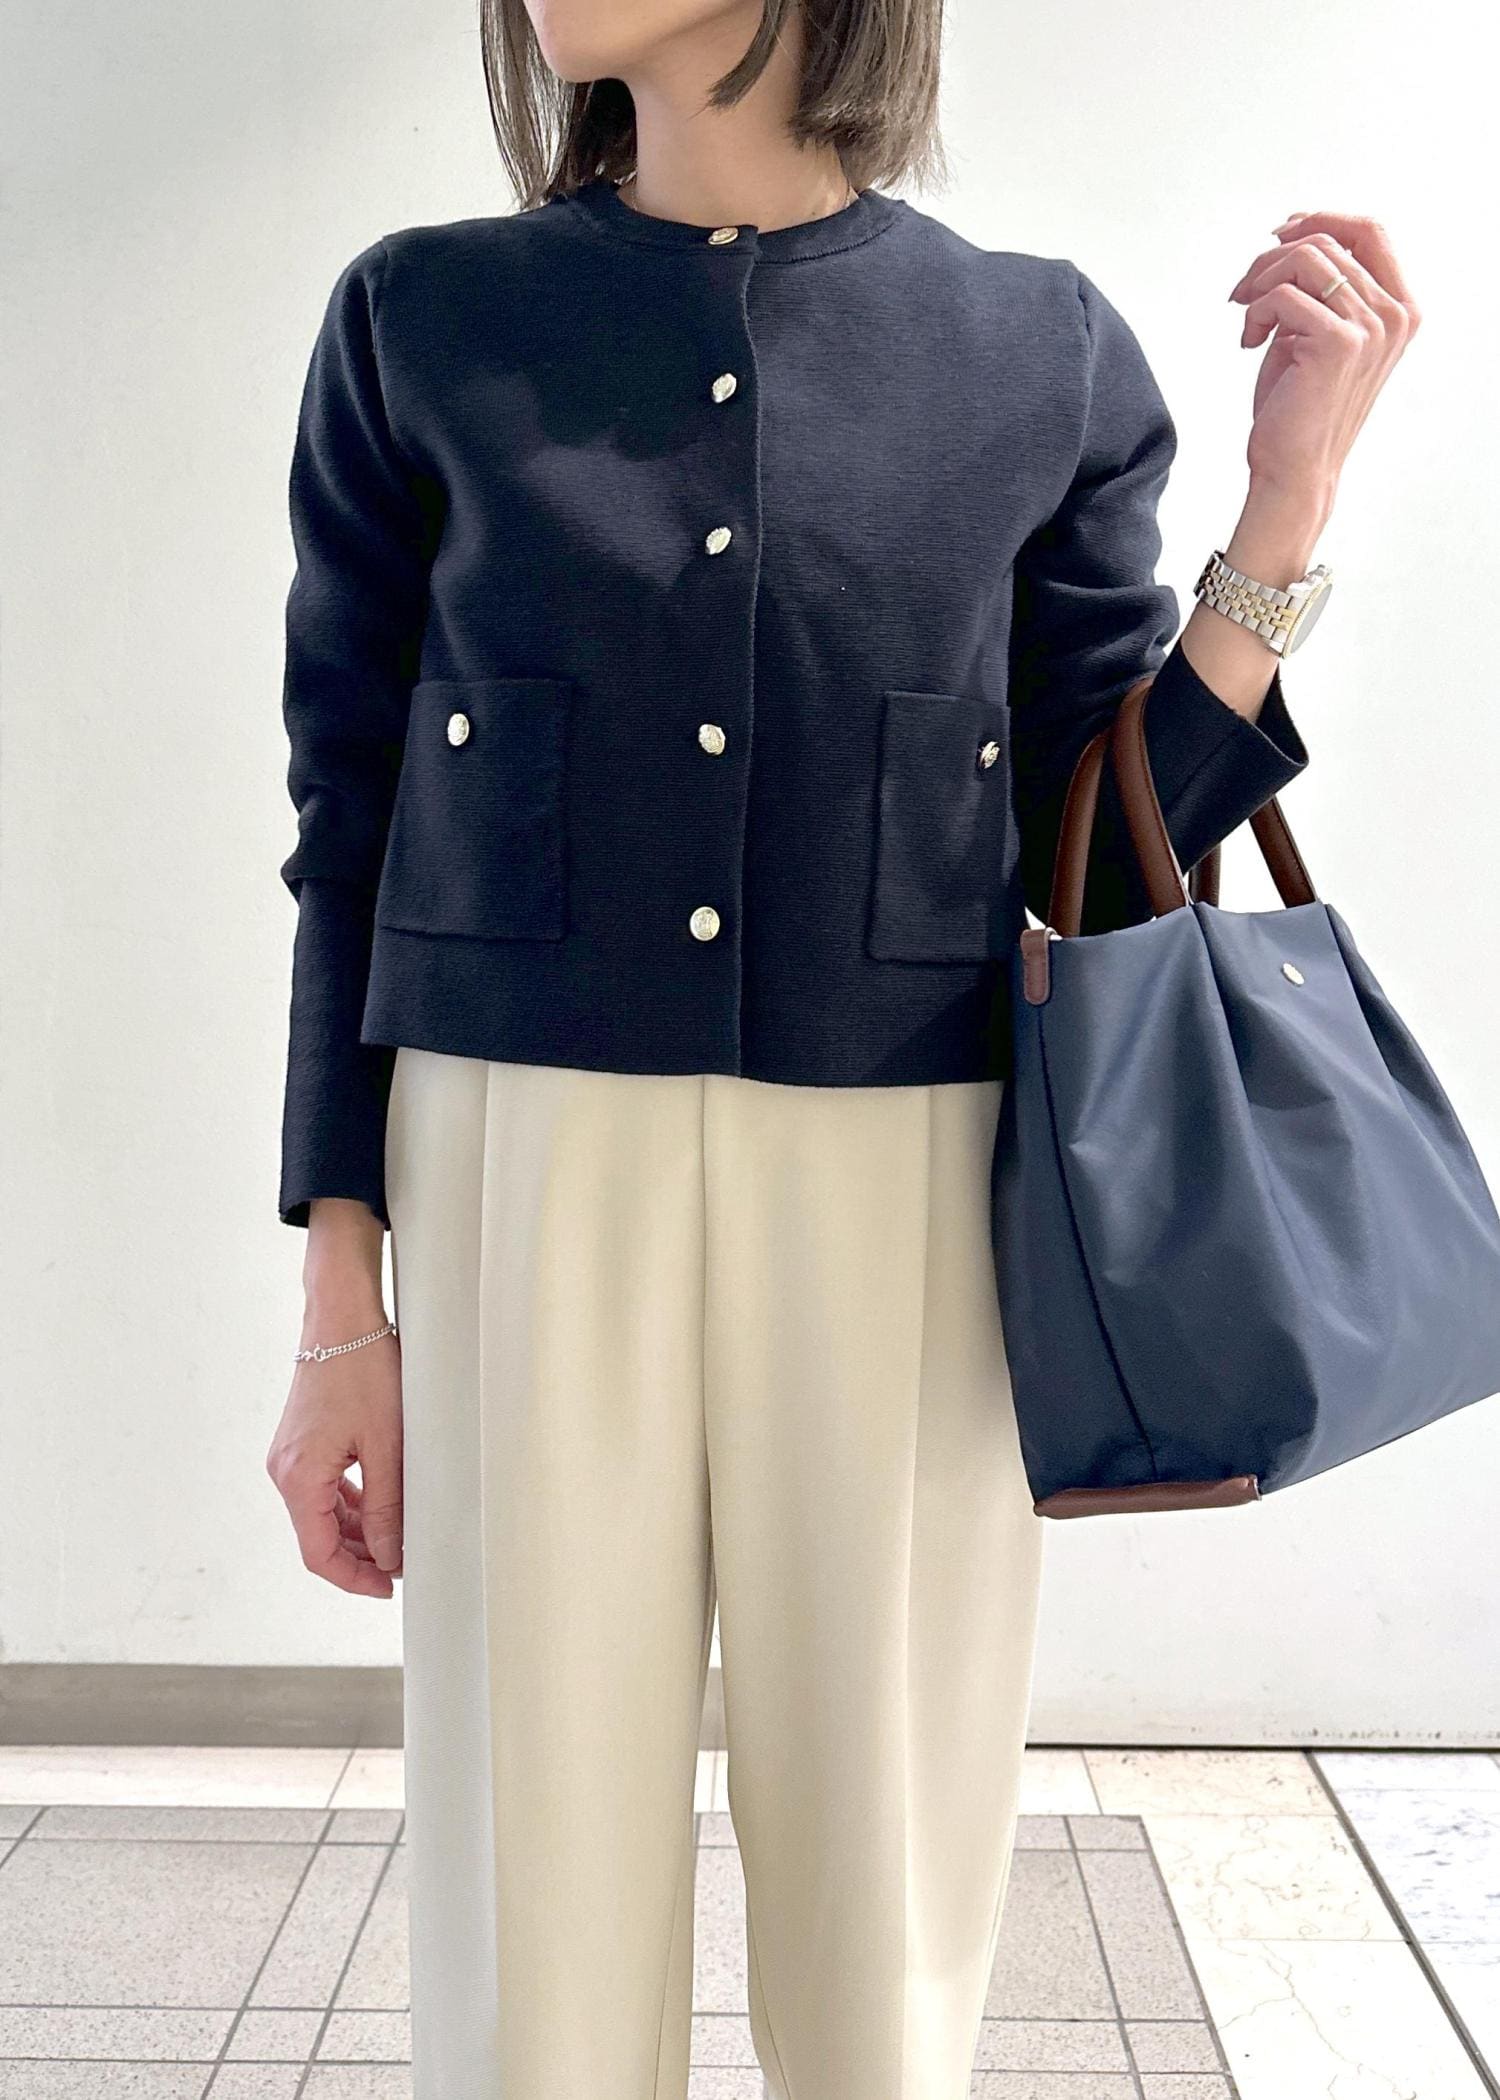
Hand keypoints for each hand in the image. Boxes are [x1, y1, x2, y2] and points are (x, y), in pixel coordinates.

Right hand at [266, 1319, 403, 1597]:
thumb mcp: (386, 1444)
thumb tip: (389, 1556)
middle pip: (319, 1536)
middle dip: (360, 1557)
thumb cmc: (363, 1369)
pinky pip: (324, 1488)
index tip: (388, 1587)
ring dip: (358, 1531)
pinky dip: (351, 1504)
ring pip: (322, 1513)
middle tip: (400, 1567)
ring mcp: (291, 1456)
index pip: (319, 1553)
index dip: (354, 1579)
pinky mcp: (302, 1442)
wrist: (342, 1317)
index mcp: (298, 1478)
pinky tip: (379, 1507)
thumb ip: (387, 1506)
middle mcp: (285, 1470)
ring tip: (397, 1539)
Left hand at [1227, 211, 1420, 511]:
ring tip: (1247, 318)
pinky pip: (1283, 296)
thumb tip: (1294, 239)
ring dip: (1261, 283)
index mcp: (1399, 309)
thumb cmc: (1300, 407)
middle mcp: (1394, 315)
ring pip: (1305, 260)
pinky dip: (1254, 314)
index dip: (1323, 219)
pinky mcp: (1338, 342)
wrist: (1294, 468)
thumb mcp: (1317, 335)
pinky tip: (1249, 343)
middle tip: (1243, 290)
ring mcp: (1371, 327)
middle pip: (1330, 240)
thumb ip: (1323, 291)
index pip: (1371, 231)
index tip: (1280, 233)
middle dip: (1274, 258)